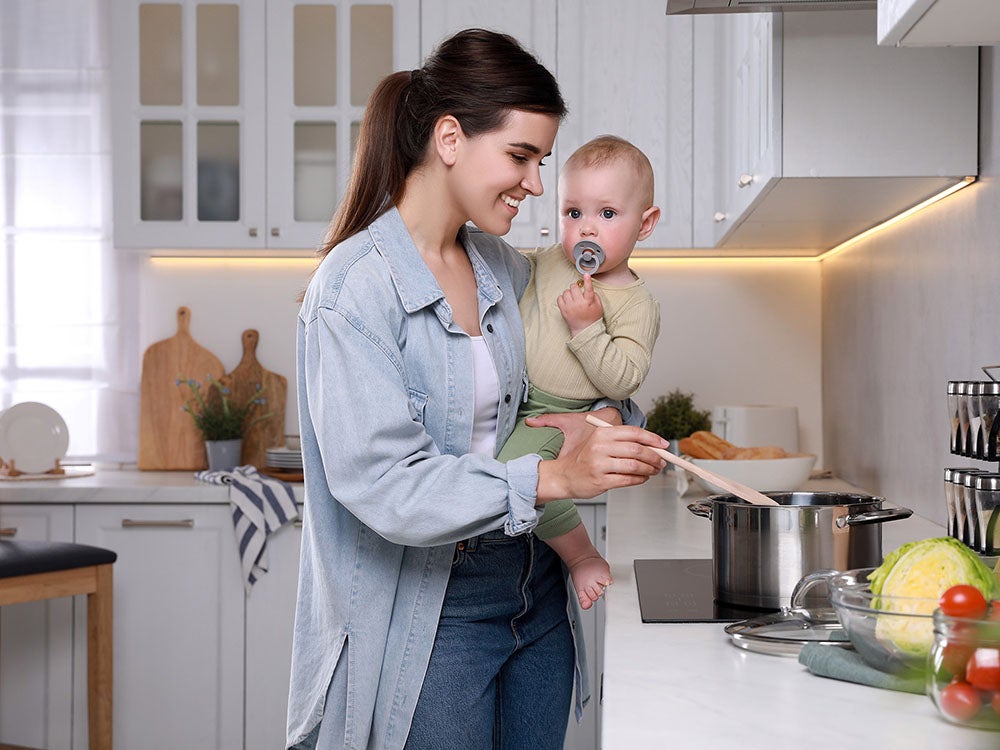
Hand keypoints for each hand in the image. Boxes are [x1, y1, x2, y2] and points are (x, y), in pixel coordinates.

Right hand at [532, 410, 667, 501]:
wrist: (563, 476)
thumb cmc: (584, 459)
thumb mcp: (599, 443)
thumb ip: (622, 442)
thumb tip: (652, 446)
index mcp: (601, 433)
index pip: (633, 432)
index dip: (652, 438)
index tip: (663, 445)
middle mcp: (600, 447)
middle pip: (637, 449)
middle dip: (654, 457)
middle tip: (661, 461)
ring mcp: (599, 464)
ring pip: (635, 466)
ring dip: (649, 469)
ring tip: (654, 471)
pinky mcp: (601, 481)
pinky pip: (628, 480)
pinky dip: (640, 479)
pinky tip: (642, 478)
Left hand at [557, 274, 602, 335]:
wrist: (584, 330)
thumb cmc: (592, 318)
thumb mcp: (599, 306)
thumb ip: (595, 296)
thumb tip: (588, 288)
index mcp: (588, 302)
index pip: (588, 289)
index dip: (587, 281)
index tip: (586, 274)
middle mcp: (578, 304)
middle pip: (574, 287)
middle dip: (576, 287)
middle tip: (578, 292)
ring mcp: (570, 307)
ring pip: (566, 292)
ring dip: (569, 292)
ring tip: (573, 298)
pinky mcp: (563, 310)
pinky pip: (559, 298)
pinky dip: (563, 297)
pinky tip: (567, 301)